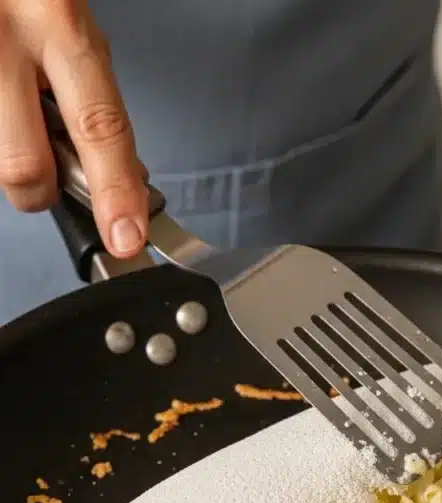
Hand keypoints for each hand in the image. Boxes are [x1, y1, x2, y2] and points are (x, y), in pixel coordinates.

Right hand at [0, 0, 147, 257]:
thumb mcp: (69, 27)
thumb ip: (94, 99)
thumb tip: (122, 178)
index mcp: (58, 23)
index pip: (99, 126)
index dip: (115, 192)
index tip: (126, 237)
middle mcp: (3, 41)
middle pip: (23, 167)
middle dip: (41, 189)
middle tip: (46, 168)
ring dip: (9, 155)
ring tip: (14, 110)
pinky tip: (2, 105)